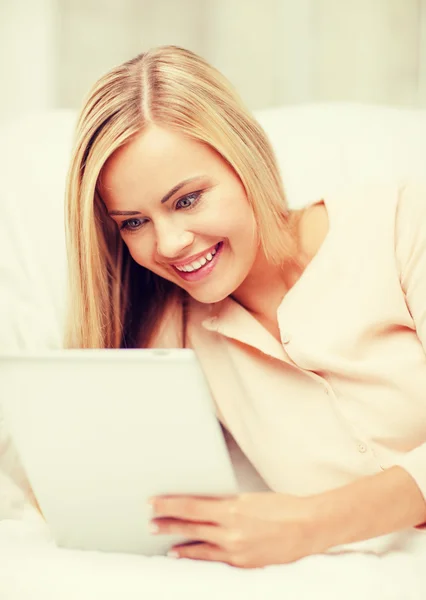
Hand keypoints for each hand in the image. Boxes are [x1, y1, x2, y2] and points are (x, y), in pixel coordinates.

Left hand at [149, 492, 323, 568]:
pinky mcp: (243, 564)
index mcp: (231, 510)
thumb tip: (202, 505)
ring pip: (199, 547)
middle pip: (190, 527)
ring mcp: (236, 551)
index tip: (152, 503)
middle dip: (168, 524)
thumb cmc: (281, 507)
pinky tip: (187, 554)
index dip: (169, 505)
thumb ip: (224, 504)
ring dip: (179, 543)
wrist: (307, 528)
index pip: (190, 507)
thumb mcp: (248, 498)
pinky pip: (215, 559)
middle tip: (150, 522)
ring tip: (164, 543)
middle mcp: (230, 532)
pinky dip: (199, 556)